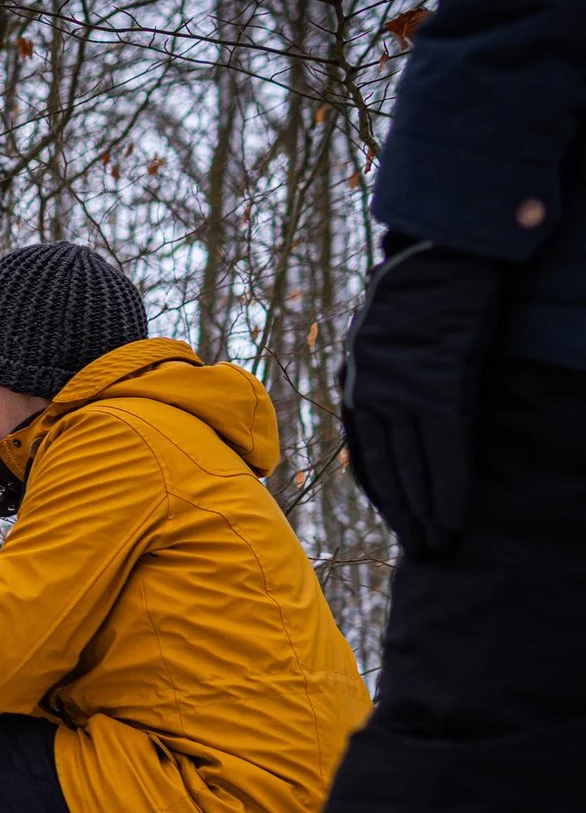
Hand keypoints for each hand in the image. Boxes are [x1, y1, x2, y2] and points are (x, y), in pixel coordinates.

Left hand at [339, 232, 506, 556]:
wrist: (435, 259)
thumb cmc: (413, 297)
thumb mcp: (383, 343)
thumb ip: (384, 382)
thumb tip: (391, 417)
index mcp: (359, 390)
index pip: (370, 457)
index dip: (387, 495)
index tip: (401, 524)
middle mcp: (373, 398)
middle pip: (388, 471)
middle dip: (404, 516)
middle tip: (423, 553)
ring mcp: (402, 395)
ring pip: (413, 469)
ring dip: (426, 513)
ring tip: (438, 546)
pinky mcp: (437, 387)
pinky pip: (443, 449)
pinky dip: (448, 486)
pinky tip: (454, 515)